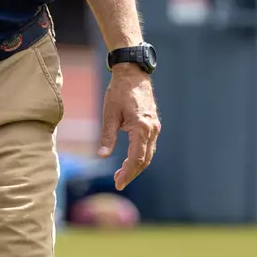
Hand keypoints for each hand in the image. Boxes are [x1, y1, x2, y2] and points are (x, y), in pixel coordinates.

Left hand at [97, 63, 159, 189]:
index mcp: (141, 127)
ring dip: (136, 166)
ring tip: (121, 173)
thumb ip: (107, 136)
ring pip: (148, 153)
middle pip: (145, 159)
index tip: (118, 184)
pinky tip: (129, 159)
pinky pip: (149, 145)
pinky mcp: (153, 123)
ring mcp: (154, 126)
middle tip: (118, 182)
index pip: (137, 158)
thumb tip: (102, 156)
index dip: (128, 173)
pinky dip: (140, 156)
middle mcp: (151, 129)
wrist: (133, 73)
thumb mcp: (110, 113)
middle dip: (132, 172)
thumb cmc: (119, 91)